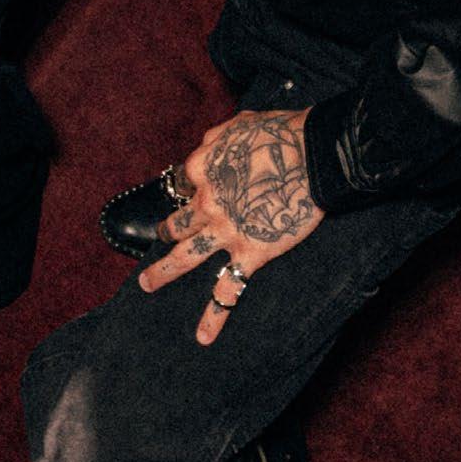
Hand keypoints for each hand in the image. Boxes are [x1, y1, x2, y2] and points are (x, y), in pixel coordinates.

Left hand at [138, 108, 324, 345]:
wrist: (314, 152)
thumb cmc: (284, 132)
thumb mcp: (241, 124)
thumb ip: (218, 137)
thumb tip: (205, 145)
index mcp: (202, 168)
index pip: (184, 182)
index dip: (188, 186)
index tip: (191, 190)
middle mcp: (205, 203)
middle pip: (176, 221)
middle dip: (166, 230)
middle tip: (161, 235)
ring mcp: (224, 232)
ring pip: (184, 257)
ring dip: (162, 272)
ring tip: (146, 284)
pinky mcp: (250, 254)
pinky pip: (228, 290)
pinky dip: (214, 316)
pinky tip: (203, 338)